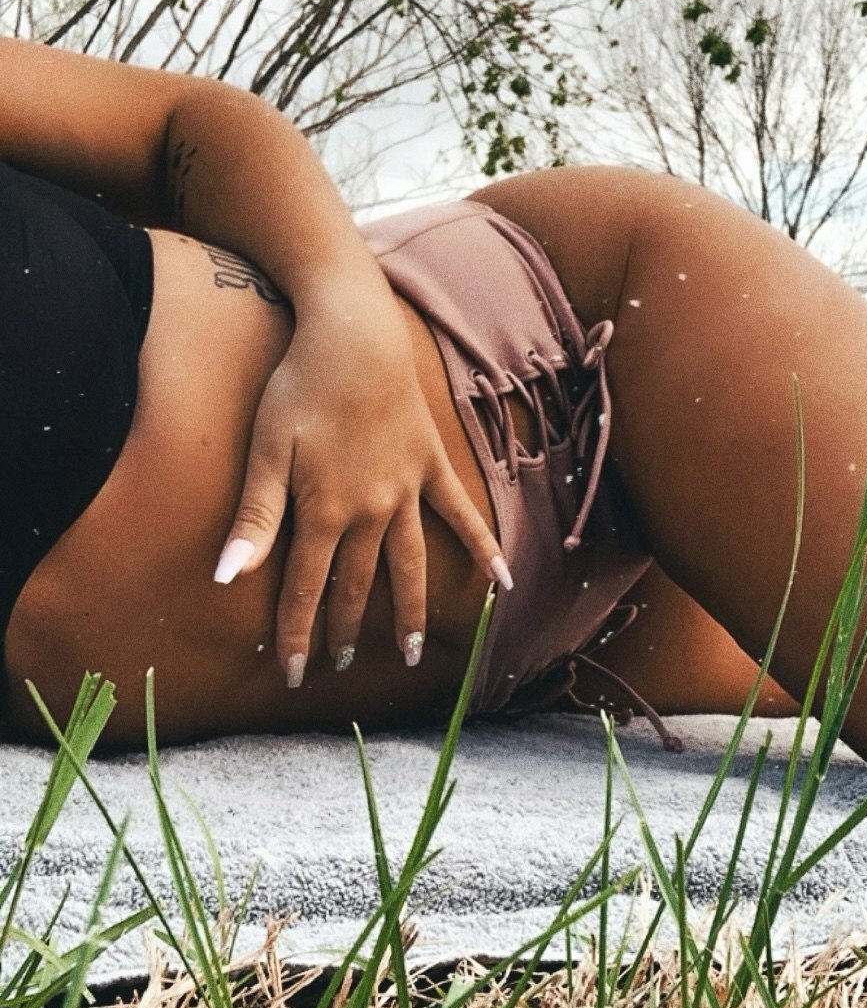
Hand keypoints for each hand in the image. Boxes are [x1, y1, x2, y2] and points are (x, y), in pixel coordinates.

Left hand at [213, 274, 511, 683]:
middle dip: (344, 629)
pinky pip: (460, 515)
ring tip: (410, 654)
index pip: (307, 590)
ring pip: (409, 564)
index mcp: (325, 511)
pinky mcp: (431, 465)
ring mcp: (407, 490)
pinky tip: (500, 582)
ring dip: (409, 611)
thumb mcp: (265, 450)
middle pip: (355, 584)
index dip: (297, 635)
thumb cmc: (299, 385)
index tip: (291, 675)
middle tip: (337, 665)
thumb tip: (226, 578)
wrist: (353, 332)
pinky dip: (482, 547)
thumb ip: (254, 518)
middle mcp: (371, 510)